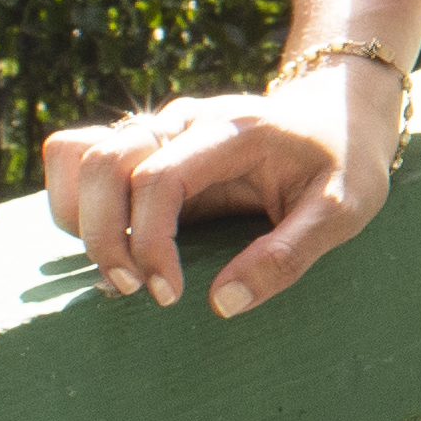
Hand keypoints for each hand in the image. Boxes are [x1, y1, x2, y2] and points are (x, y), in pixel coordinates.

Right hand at [41, 59, 394, 317]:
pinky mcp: (146, 144)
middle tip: (135, 290)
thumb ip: (290, 254)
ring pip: (82, 156)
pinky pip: (80, 154)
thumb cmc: (346, 164)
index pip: (160, 177)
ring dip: (81, 218)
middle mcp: (187, 120)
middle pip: (105, 161)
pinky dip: (74, 197)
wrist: (340, 115)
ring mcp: (161, 126)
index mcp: (236, 130)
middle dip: (103, 235)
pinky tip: (109, 237)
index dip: (149, 241)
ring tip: (119, 272)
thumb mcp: (345, 210)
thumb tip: (221, 304)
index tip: (168, 294)